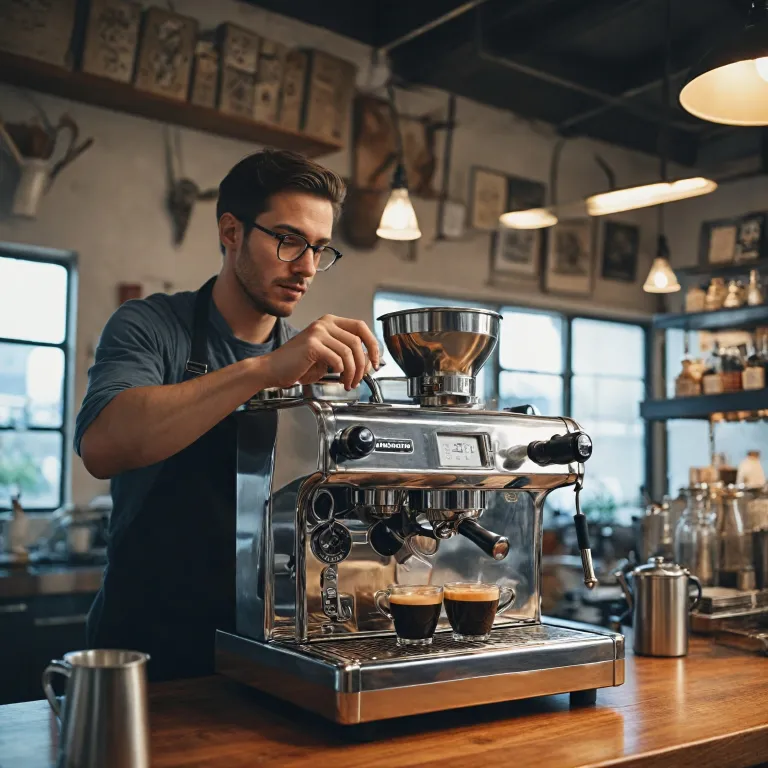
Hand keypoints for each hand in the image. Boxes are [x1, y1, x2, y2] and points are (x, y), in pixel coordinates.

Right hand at [262, 315, 380, 389]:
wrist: (272, 370)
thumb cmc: (298, 365)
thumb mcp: (327, 355)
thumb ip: (345, 353)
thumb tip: (368, 361)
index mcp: (330, 322)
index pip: (361, 327)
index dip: (373, 344)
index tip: (375, 361)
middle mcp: (324, 323)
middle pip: (357, 341)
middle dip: (363, 364)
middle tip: (360, 378)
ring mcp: (318, 332)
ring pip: (349, 352)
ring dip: (353, 372)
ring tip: (348, 382)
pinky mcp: (312, 344)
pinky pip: (337, 359)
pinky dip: (341, 371)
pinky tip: (336, 376)